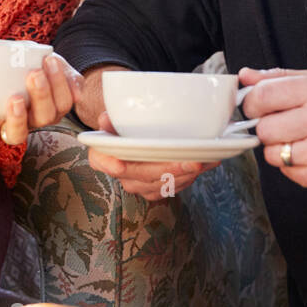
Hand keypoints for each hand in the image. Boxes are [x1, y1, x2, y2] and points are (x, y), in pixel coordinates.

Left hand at [0, 50, 83, 149]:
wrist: (1, 66)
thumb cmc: (29, 65)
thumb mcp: (49, 64)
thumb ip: (68, 75)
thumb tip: (78, 94)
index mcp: (52, 107)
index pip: (63, 103)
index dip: (60, 84)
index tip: (50, 60)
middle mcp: (33, 120)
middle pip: (44, 118)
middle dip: (42, 96)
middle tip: (35, 74)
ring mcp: (11, 127)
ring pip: (17, 135)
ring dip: (18, 118)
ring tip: (16, 99)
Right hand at [86, 111, 219, 200]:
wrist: (136, 137)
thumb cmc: (126, 126)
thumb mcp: (117, 117)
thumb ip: (113, 118)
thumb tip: (106, 119)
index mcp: (102, 154)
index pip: (100, 161)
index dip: (109, 164)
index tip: (120, 165)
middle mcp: (120, 174)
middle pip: (142, 175)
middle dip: (169, 170)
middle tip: (192, 161)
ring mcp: (138, 184)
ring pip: (161, 184)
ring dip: (185, 175)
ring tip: (205, 161)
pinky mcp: (155, 190)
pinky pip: (173, 187)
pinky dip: (191, 176)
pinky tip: (206, 164)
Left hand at [239, 66, 306, 194]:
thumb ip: (280, 78)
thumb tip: (245, 76)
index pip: (261, 96)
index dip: (252, 103)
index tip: (257, 107)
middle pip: (263, 128)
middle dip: (268, 129)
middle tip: (285, 126)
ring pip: (271, 154)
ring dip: (279, 150)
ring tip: (301, 142)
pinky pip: (286, 172)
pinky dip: (293, 166)